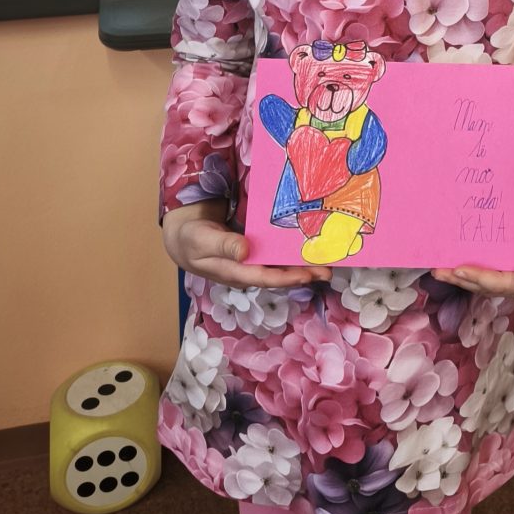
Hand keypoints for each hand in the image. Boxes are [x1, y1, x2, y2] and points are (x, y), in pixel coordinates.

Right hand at [161, 201, 330, 289]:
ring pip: (281, 266)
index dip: (287, 277)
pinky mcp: (255, 252)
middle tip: (329, 270)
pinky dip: (292, 252)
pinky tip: (308, 245)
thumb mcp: (202, 240)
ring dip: (302, 264)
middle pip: (279, 275)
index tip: (308, 274)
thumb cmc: (191, 238)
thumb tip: (245, 251)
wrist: (184, 235)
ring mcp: (252, 263)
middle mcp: (247, 271)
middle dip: (304, 273)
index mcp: (234, 272)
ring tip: (327, 261)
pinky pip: (276, 254)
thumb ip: (223, 245)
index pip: (265, 277)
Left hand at [433, 184, 513, 298]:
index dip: (479, 279)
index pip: (501, 284)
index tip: (459, 270)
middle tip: (439, 272)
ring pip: (479, 283)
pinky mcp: (499, 270)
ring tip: (437, 271)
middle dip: (462, 280)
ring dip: (458, 278)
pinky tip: (447, 266)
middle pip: (485, 287)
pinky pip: (479, 273)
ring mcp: (507, 279)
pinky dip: (463, 271)